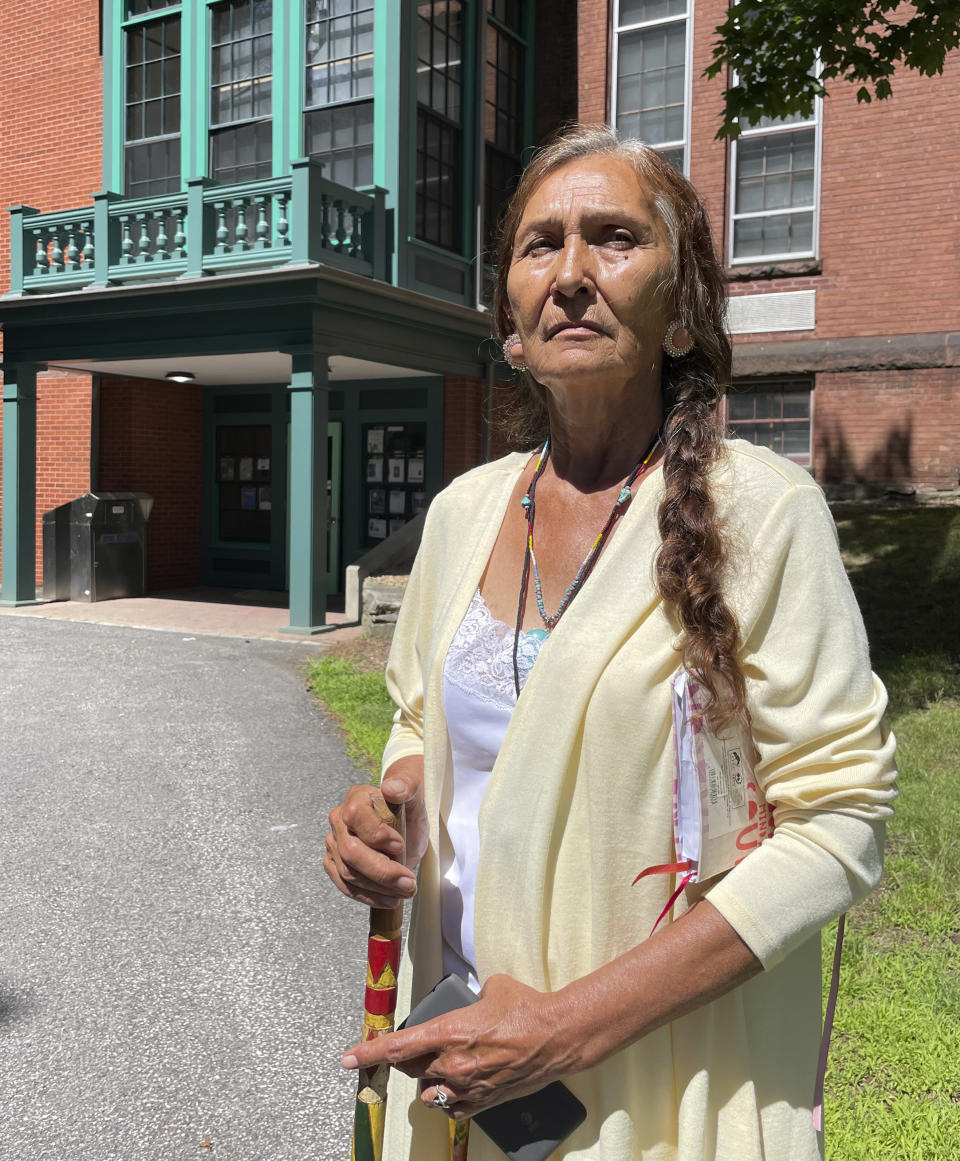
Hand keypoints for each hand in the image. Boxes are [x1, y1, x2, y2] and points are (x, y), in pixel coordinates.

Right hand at [324, 756, 427, 908]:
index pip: (355, 816)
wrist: (404, 827)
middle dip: (381, 871)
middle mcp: (339, 821)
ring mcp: (334, 844)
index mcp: (356, 798)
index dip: (376, 834)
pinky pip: (345, 887)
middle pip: (351, 852)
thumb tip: (391, 788)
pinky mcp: (335, 865)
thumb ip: (406, 786)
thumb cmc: (407, 810)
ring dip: (379, 888)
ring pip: (348, 874)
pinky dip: (368, 897)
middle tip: (409, 882)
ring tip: (405, 891)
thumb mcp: (414, 795)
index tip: (400, 845)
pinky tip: (389, 899)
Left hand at [341, 974, 577, 1118]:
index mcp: (448, 1032)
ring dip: (429, 1080)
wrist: (557, 1036)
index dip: (369, 1053)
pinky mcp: (483, 1102)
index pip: (398, 1047)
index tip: (347, 1059)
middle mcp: (452, 1063)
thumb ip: (469, 999)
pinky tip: (459, 1085)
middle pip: (411, 1069)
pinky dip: (449, 1098)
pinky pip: (451, 1108)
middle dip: (410, 1059)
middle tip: (419, 1048)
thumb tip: (469, 1001)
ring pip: (428, 1092)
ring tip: (445, 1065)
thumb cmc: (525, 1008)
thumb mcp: (491, 988)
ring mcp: (467, 1086)